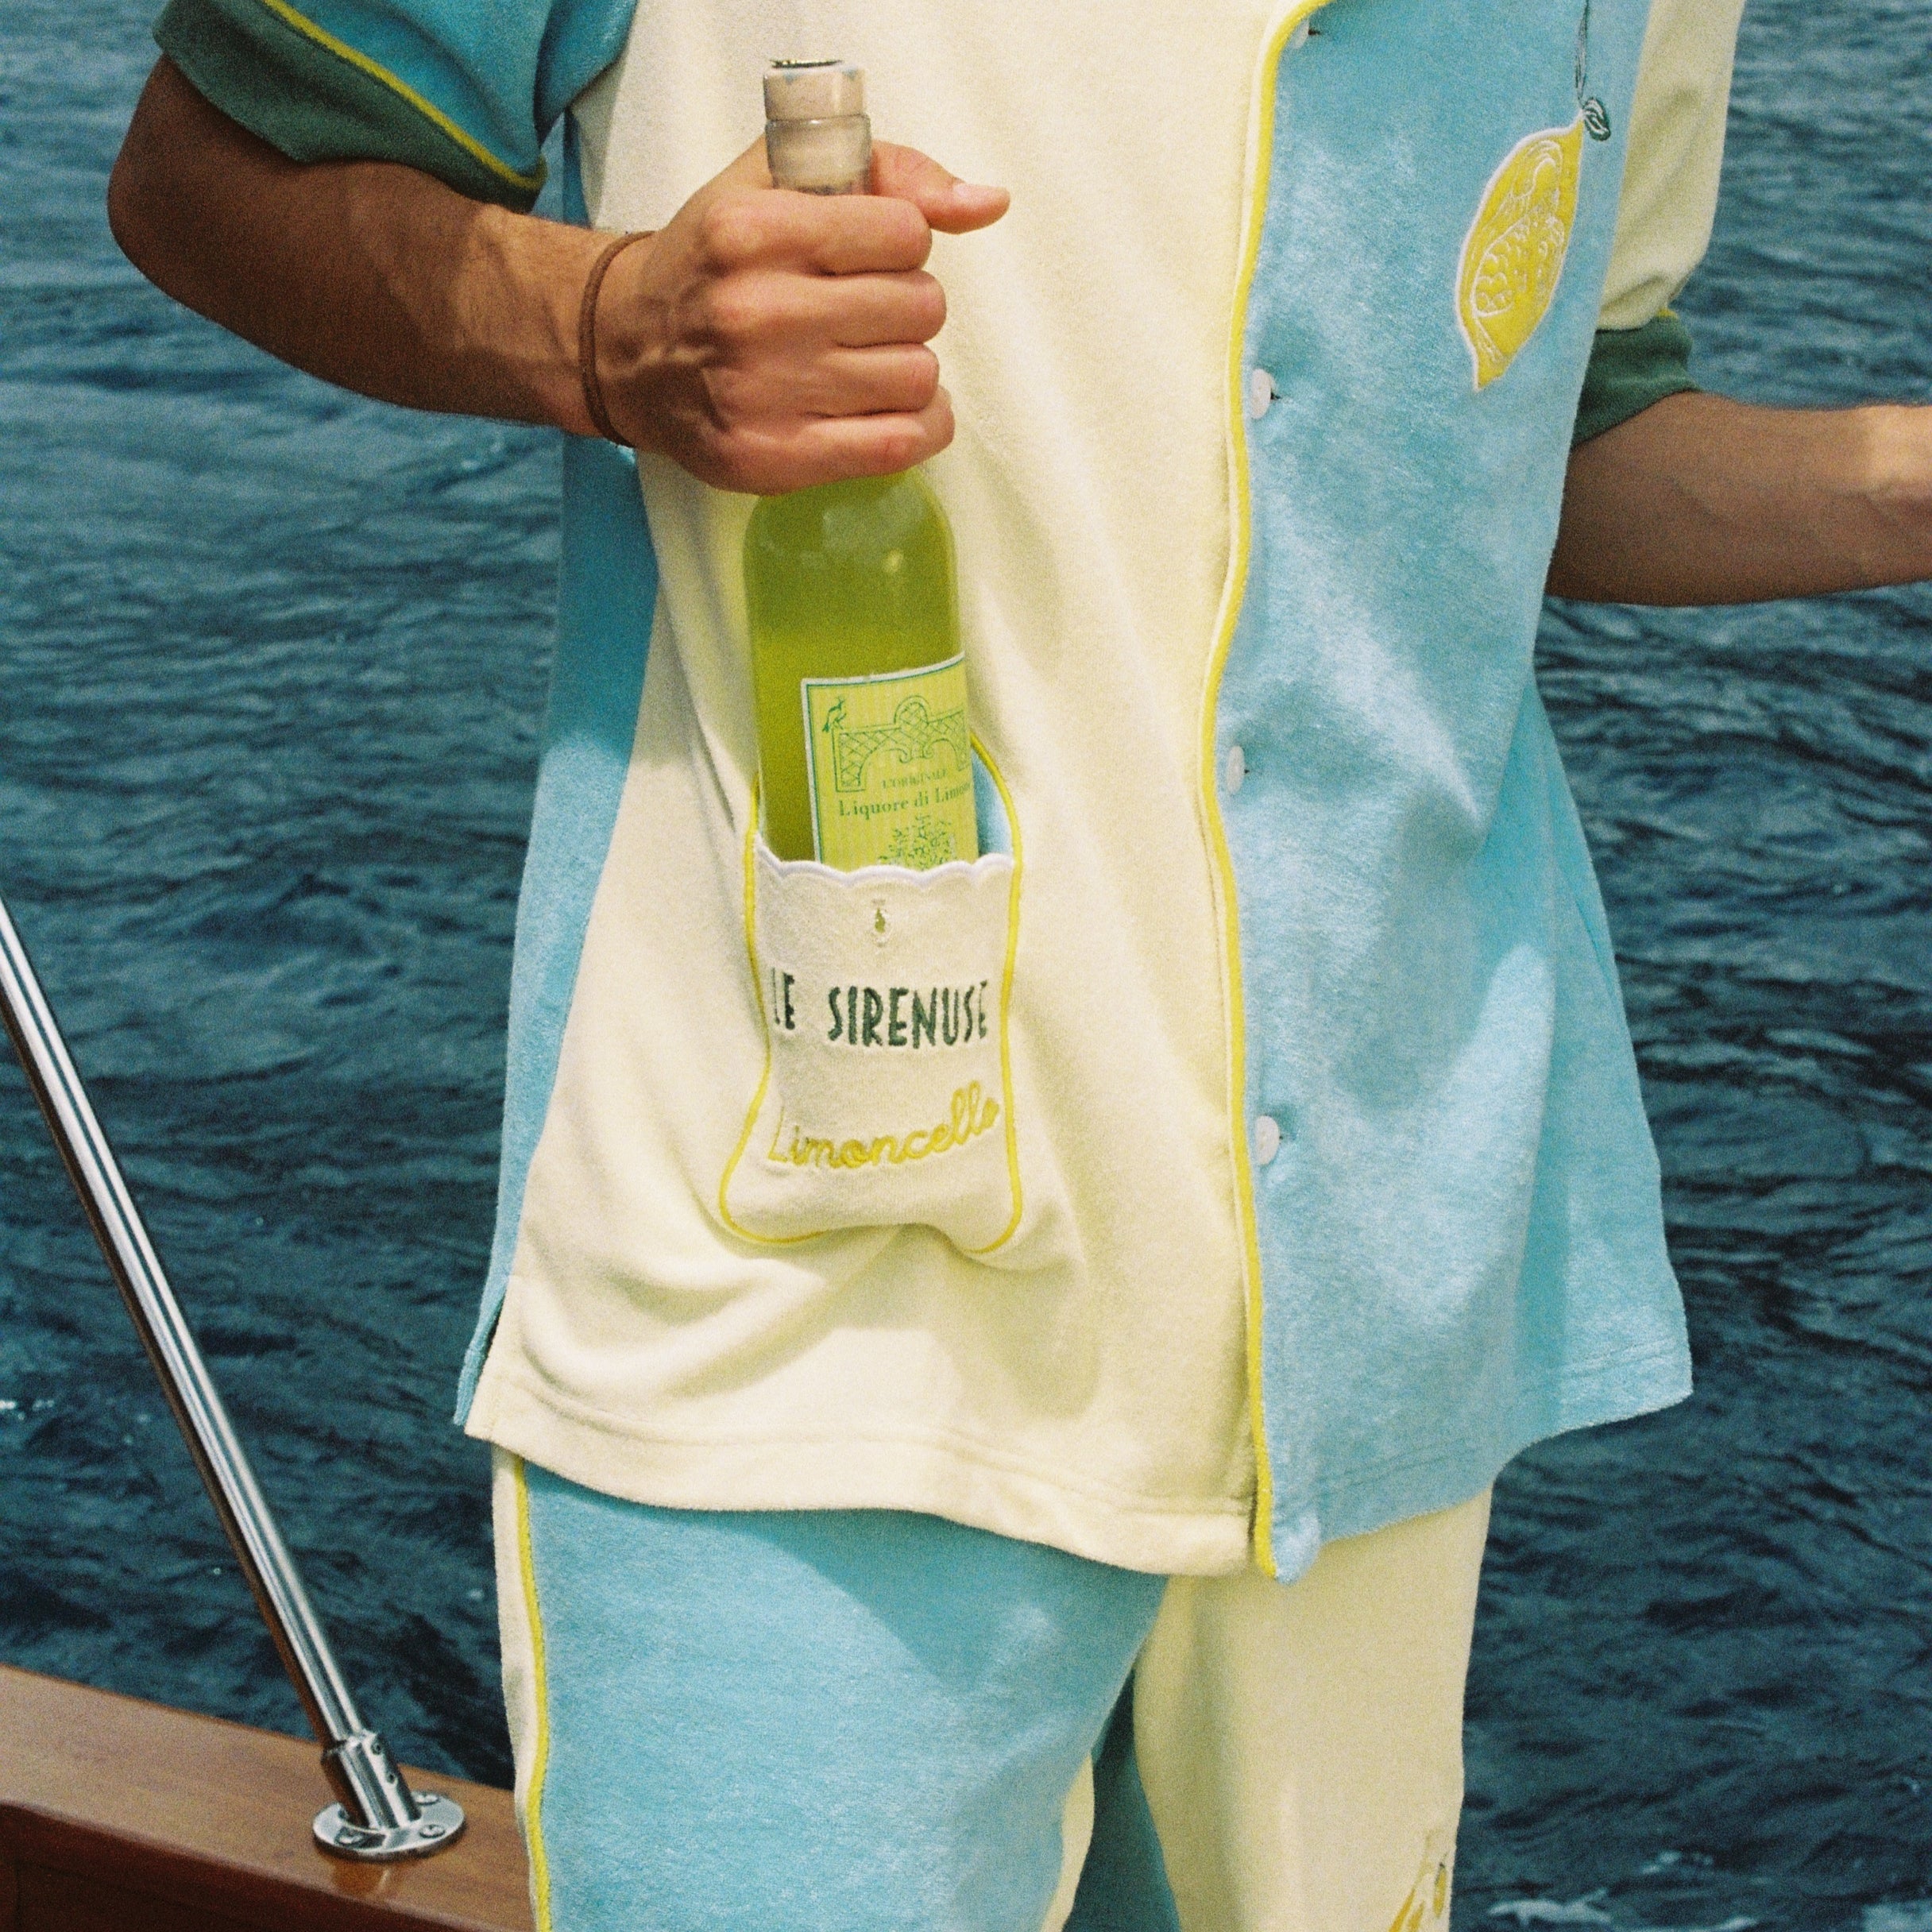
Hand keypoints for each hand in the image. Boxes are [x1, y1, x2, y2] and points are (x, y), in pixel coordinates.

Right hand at [591, 142, 1007, 493]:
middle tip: (865, 314)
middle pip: (920, 306)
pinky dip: (920, 426)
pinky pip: (900, 444)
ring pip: (918, 376)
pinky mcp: (774, 458)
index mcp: (753, 231)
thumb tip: (987, 203)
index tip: (867, 256)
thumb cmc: (713, 265)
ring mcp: (762, 392)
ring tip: (867, 359)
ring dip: (909, 367)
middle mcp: (755, 312)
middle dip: (907, 306)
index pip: (904, 232)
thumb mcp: (776, 184)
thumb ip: (888, 174)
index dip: (900, 243)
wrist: (626, 353)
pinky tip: (893, 407)